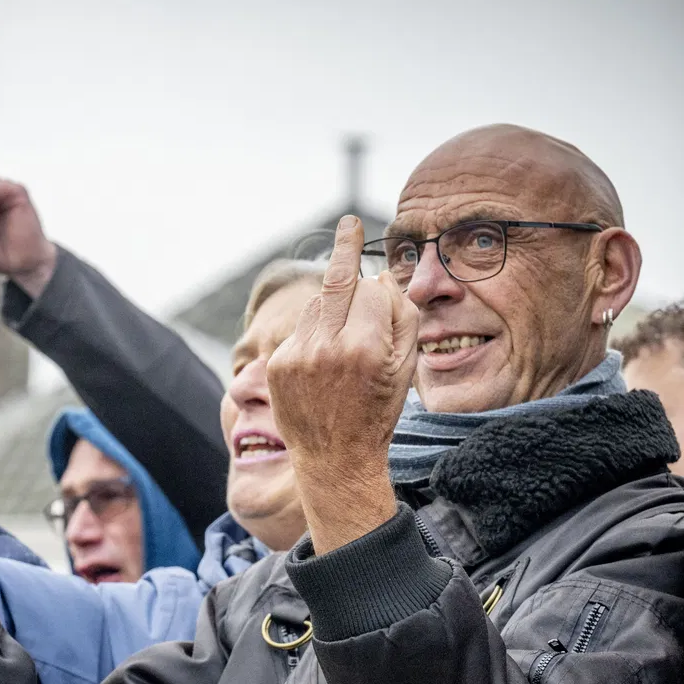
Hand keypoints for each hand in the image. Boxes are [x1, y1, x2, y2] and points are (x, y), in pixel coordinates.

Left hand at [267, 215, 419, 553]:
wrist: (335, 460)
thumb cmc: (378, 411)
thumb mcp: (406, 369)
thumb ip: (403, 318)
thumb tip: (383, 278)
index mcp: (367, 348)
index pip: (374, 289)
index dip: (383, 293)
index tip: (383, 283)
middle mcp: (328, 348)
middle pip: (338, 281)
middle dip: (344, 248)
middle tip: (348, 223)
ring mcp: (298, 355)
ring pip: (317, 304)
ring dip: (333, 307)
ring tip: (345, 338)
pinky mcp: (277, 364)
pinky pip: (299, 329)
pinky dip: (313, 333)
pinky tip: (323, 361)